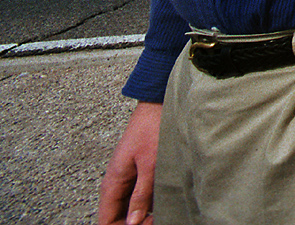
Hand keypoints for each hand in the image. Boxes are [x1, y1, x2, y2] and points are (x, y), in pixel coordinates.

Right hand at [98, 101, 158, 224]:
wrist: (156, 104)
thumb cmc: (152, 128)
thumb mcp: (150, 164)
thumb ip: (142, 194)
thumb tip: (133, 221)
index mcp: (113, 182)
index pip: (106, 219)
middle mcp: (117, 182)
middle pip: (118, 216)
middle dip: (136, 223)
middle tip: (157, 221)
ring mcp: (128, 177)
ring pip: (130, 207)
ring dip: (144, 214)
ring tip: (163, 214)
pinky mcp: (140, 172)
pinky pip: (139, 195)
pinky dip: (149, 202)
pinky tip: (165, 202)